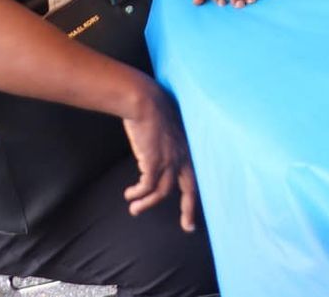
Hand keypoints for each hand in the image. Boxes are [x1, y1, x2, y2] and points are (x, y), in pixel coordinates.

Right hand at [120, 80, 198, 230]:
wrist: (145, 101)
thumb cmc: (154, 113)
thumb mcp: (168, 133)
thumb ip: (170, 147)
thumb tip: (160, 160)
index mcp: (189, 149)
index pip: (198, 175)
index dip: (197, 194)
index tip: (197, 209)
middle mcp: (184, 156)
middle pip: (191, 188)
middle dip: (190, 210)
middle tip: (188, 227)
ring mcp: (170, 159)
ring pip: (162, 192)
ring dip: (147, 203)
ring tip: (135, 209)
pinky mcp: (154, 160)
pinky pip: (146, 186)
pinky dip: (138, 193)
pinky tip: (130, 194)